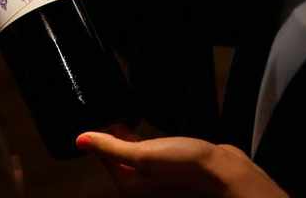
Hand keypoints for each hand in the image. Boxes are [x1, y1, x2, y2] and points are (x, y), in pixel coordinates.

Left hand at [76, 131, 288, 196]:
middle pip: (118, 159)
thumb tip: (80, 140)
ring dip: (126, 140)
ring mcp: (157, 178)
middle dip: (111, 140)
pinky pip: (150, 155)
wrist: (224, 172)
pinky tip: (145, 133)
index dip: (98, 140)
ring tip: (121, 122)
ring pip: (134, 156)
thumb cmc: (185, 168)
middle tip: (107, 119)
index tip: (95, 122)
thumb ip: (110, 147)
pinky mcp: (170, 169)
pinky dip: (143, 143)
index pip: (105, 160)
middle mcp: (142, 185)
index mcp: (130, 186)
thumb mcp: (142, 155)